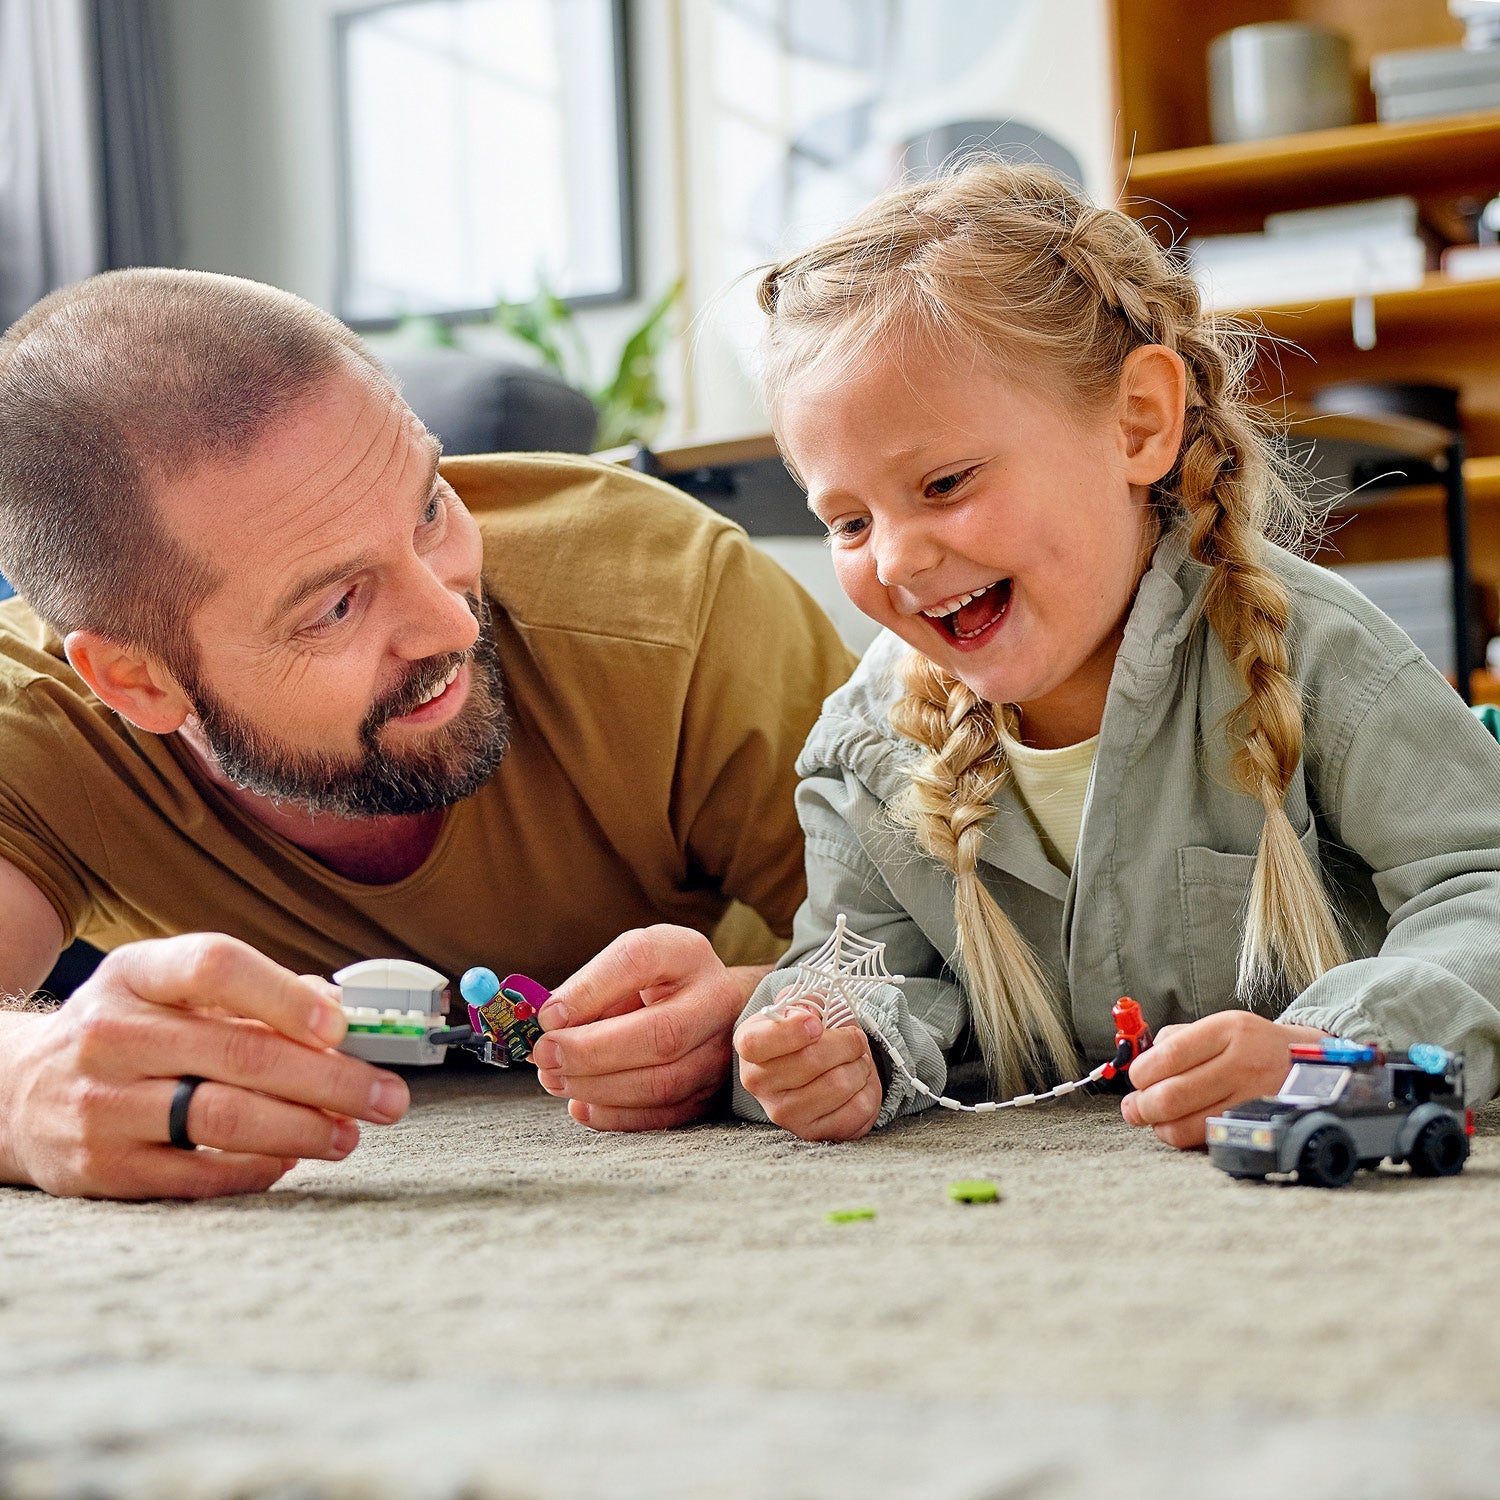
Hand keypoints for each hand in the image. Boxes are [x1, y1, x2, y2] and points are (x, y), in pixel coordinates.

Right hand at [1, 933, 409, 1198]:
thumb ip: (258, 993)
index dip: (286, 996)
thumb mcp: (173, 990)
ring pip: (223, 1118)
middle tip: (387, 1098)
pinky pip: (197, 1174)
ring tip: (351, 1134)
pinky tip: (293, 1159)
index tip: (343, 1025)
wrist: (18, 1093)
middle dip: (330, 1080)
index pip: (216, 967)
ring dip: (303, 1129)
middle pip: (239, 1053)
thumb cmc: (130, 1031)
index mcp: (138, 974)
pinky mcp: (100, 1168)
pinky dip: (257, 1169)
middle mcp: (112, 1034)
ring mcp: (101, 1103)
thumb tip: (340, 1008)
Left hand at [530, 925, 756, 1131]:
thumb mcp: (622, 969)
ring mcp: (719, 1050)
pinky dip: (616, 1116)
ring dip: (598, 1087)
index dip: (590, 990)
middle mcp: (715, 998)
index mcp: (685, 953)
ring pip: (664, 1082)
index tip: (548, 1015)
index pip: (639, 960)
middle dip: (592, 1052)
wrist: (708, 1007)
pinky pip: (665, 1115)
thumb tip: (545, 1024)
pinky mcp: (713, 1092)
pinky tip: (582, 1105)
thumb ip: (587, 990)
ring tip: (556, 1079)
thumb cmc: (653, 984)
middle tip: (546, 1056)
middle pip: (661, 1034)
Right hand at [734, 996, 881, 1141]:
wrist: (819, 1066)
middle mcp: (758, 1083)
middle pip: (811, 1061)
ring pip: (839, 1084)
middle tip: (855, 1039)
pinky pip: (857, 1109)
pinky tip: (858, 1083)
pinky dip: (868, 1090)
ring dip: (860, 1066)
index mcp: (749, 1045)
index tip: (817, 1024)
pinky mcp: (811, 1132)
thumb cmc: (810, 1032)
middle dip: (846, 1043)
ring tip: (856, 1060)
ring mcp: (783, 1113)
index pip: (757, 1043)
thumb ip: (806, 1001)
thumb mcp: (804, 1006)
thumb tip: (811, 1016)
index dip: (791, 1032)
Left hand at [1121, 1011, 1327, 1147]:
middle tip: (1133, 1107)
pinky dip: (1182, 1136)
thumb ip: (1175, 1040)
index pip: (1168, 1056)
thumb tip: (1139, 1068)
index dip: (1141, 1074)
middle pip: (1174, 1095)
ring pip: (1187, 1124)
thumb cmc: (1247, 1044)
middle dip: (1143, 1105)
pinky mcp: (1256, 1124)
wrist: (1304, 1063)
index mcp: (1227, 1030)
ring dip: (1159, 1126)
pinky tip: (1177, 1127)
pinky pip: (1206, 1138)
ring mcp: (1252, 1097)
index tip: (1136, 1079)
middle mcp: (1243, 1063)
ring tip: (1153, 1118)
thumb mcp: (1217, 1026)